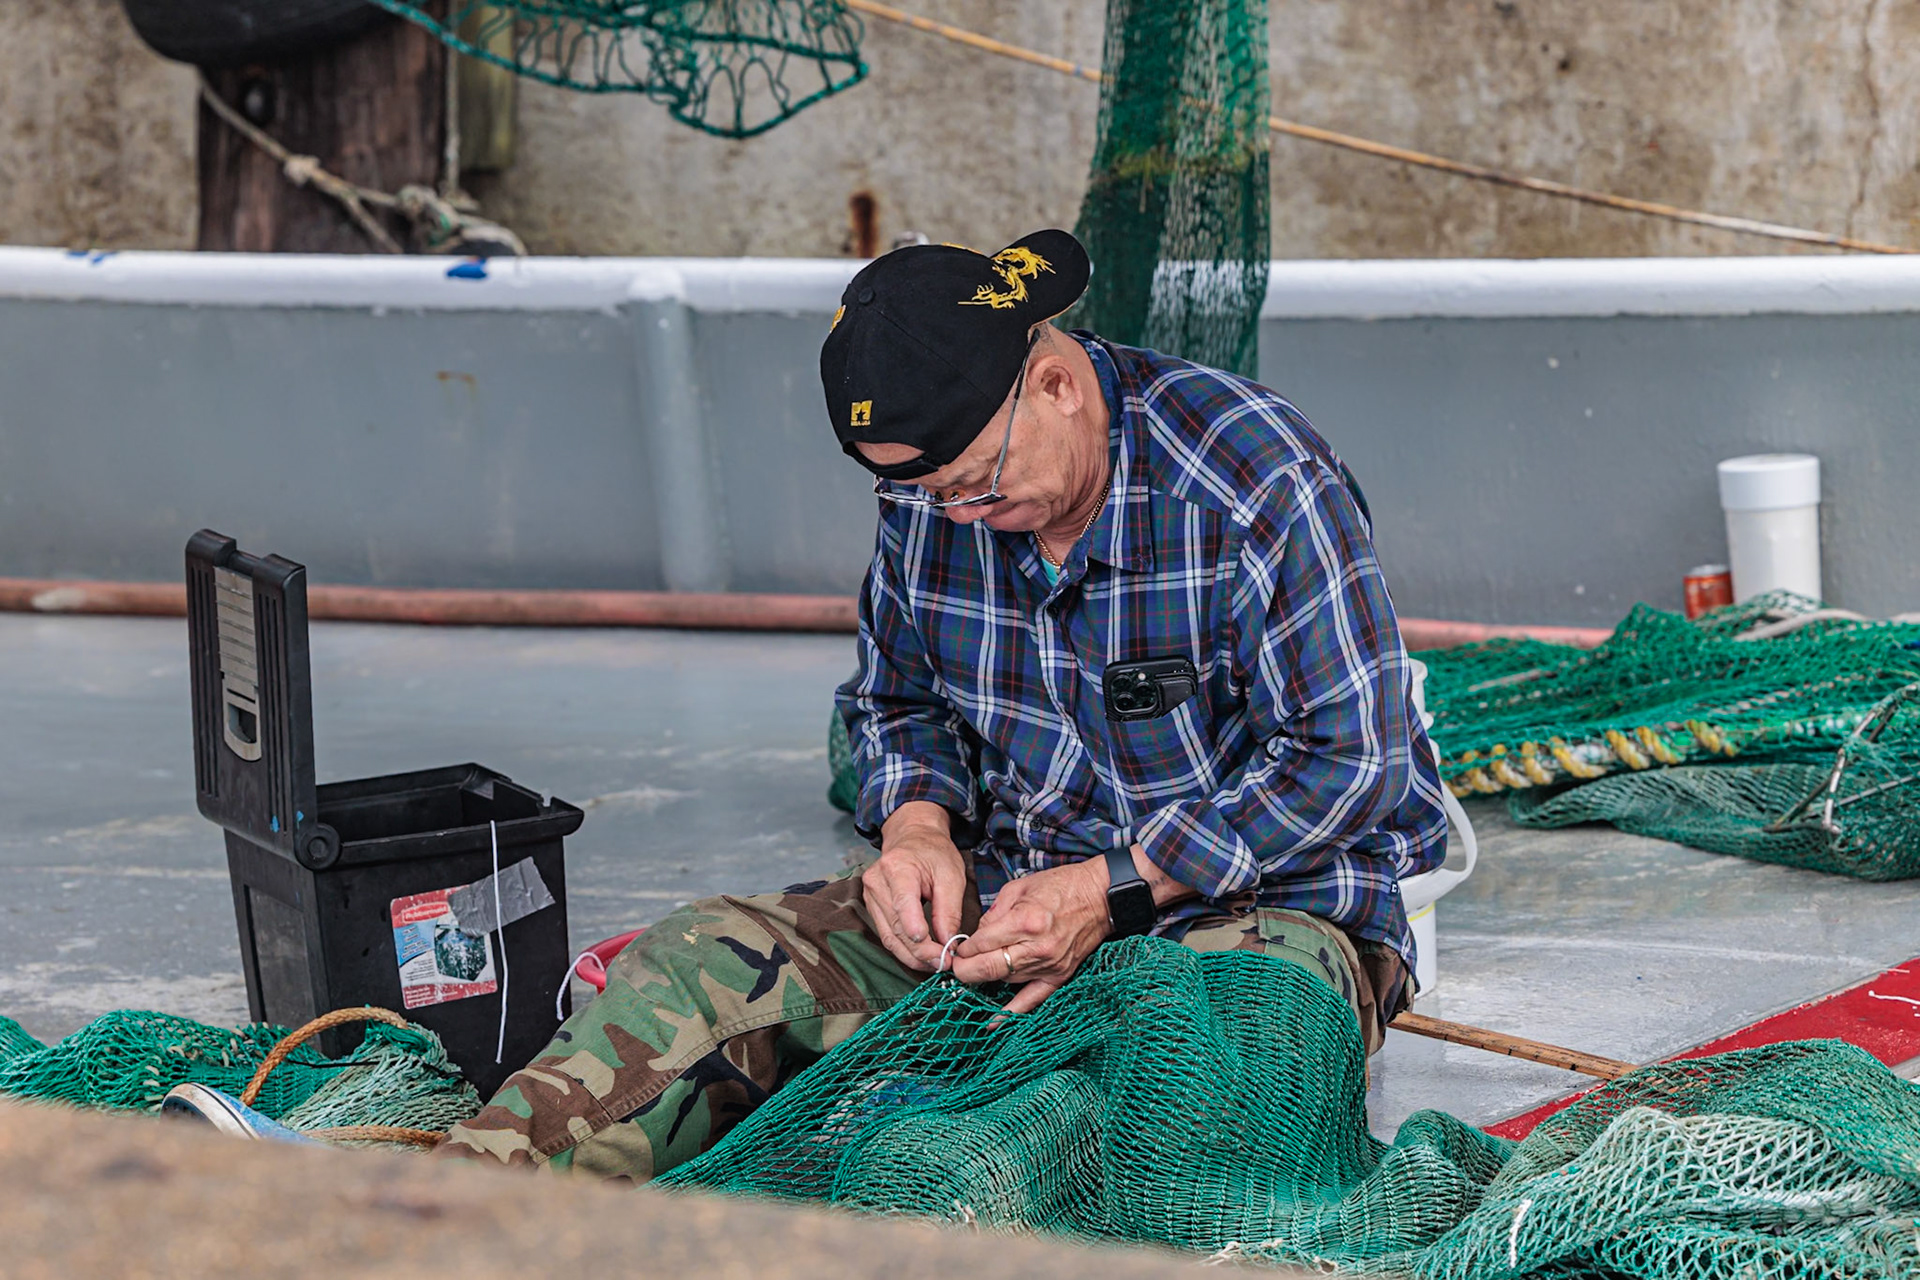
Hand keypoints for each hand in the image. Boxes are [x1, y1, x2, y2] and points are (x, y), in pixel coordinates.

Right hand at [865, 801, 969, 972]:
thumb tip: (948, 943)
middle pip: (896, 927)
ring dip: (913, 956)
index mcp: (897, 867)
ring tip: (935, 965)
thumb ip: (948, 910)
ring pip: (889, 937)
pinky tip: (922, 957)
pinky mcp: (871, 907)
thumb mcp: (951, 876)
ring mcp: (870, 895)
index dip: (916, 929)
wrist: (913, 838)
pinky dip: (904, 949)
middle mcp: (877, 882)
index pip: (903, 904)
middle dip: (921, 951)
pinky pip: (886, 935)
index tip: (935, 950)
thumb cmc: (934, 853)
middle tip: (944, 964)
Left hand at [951, 858, 1110, 1013]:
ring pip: (1005, 981)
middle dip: (966, 971)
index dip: (963, 949)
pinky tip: (993, 1022)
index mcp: (1025, 921)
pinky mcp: (1059, 976)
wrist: (1099, 897)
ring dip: (987, 978)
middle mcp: (1036, 948)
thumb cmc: (1061, 886)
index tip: (957, 949)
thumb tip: (976, 936)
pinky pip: (1032, 1000)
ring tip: (976, 972)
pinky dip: (1012, 1013)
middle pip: (989, 968)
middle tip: (956, 967)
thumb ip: (994, 913)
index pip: (982, 944)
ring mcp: (1049, 965)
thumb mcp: (1019, 887)